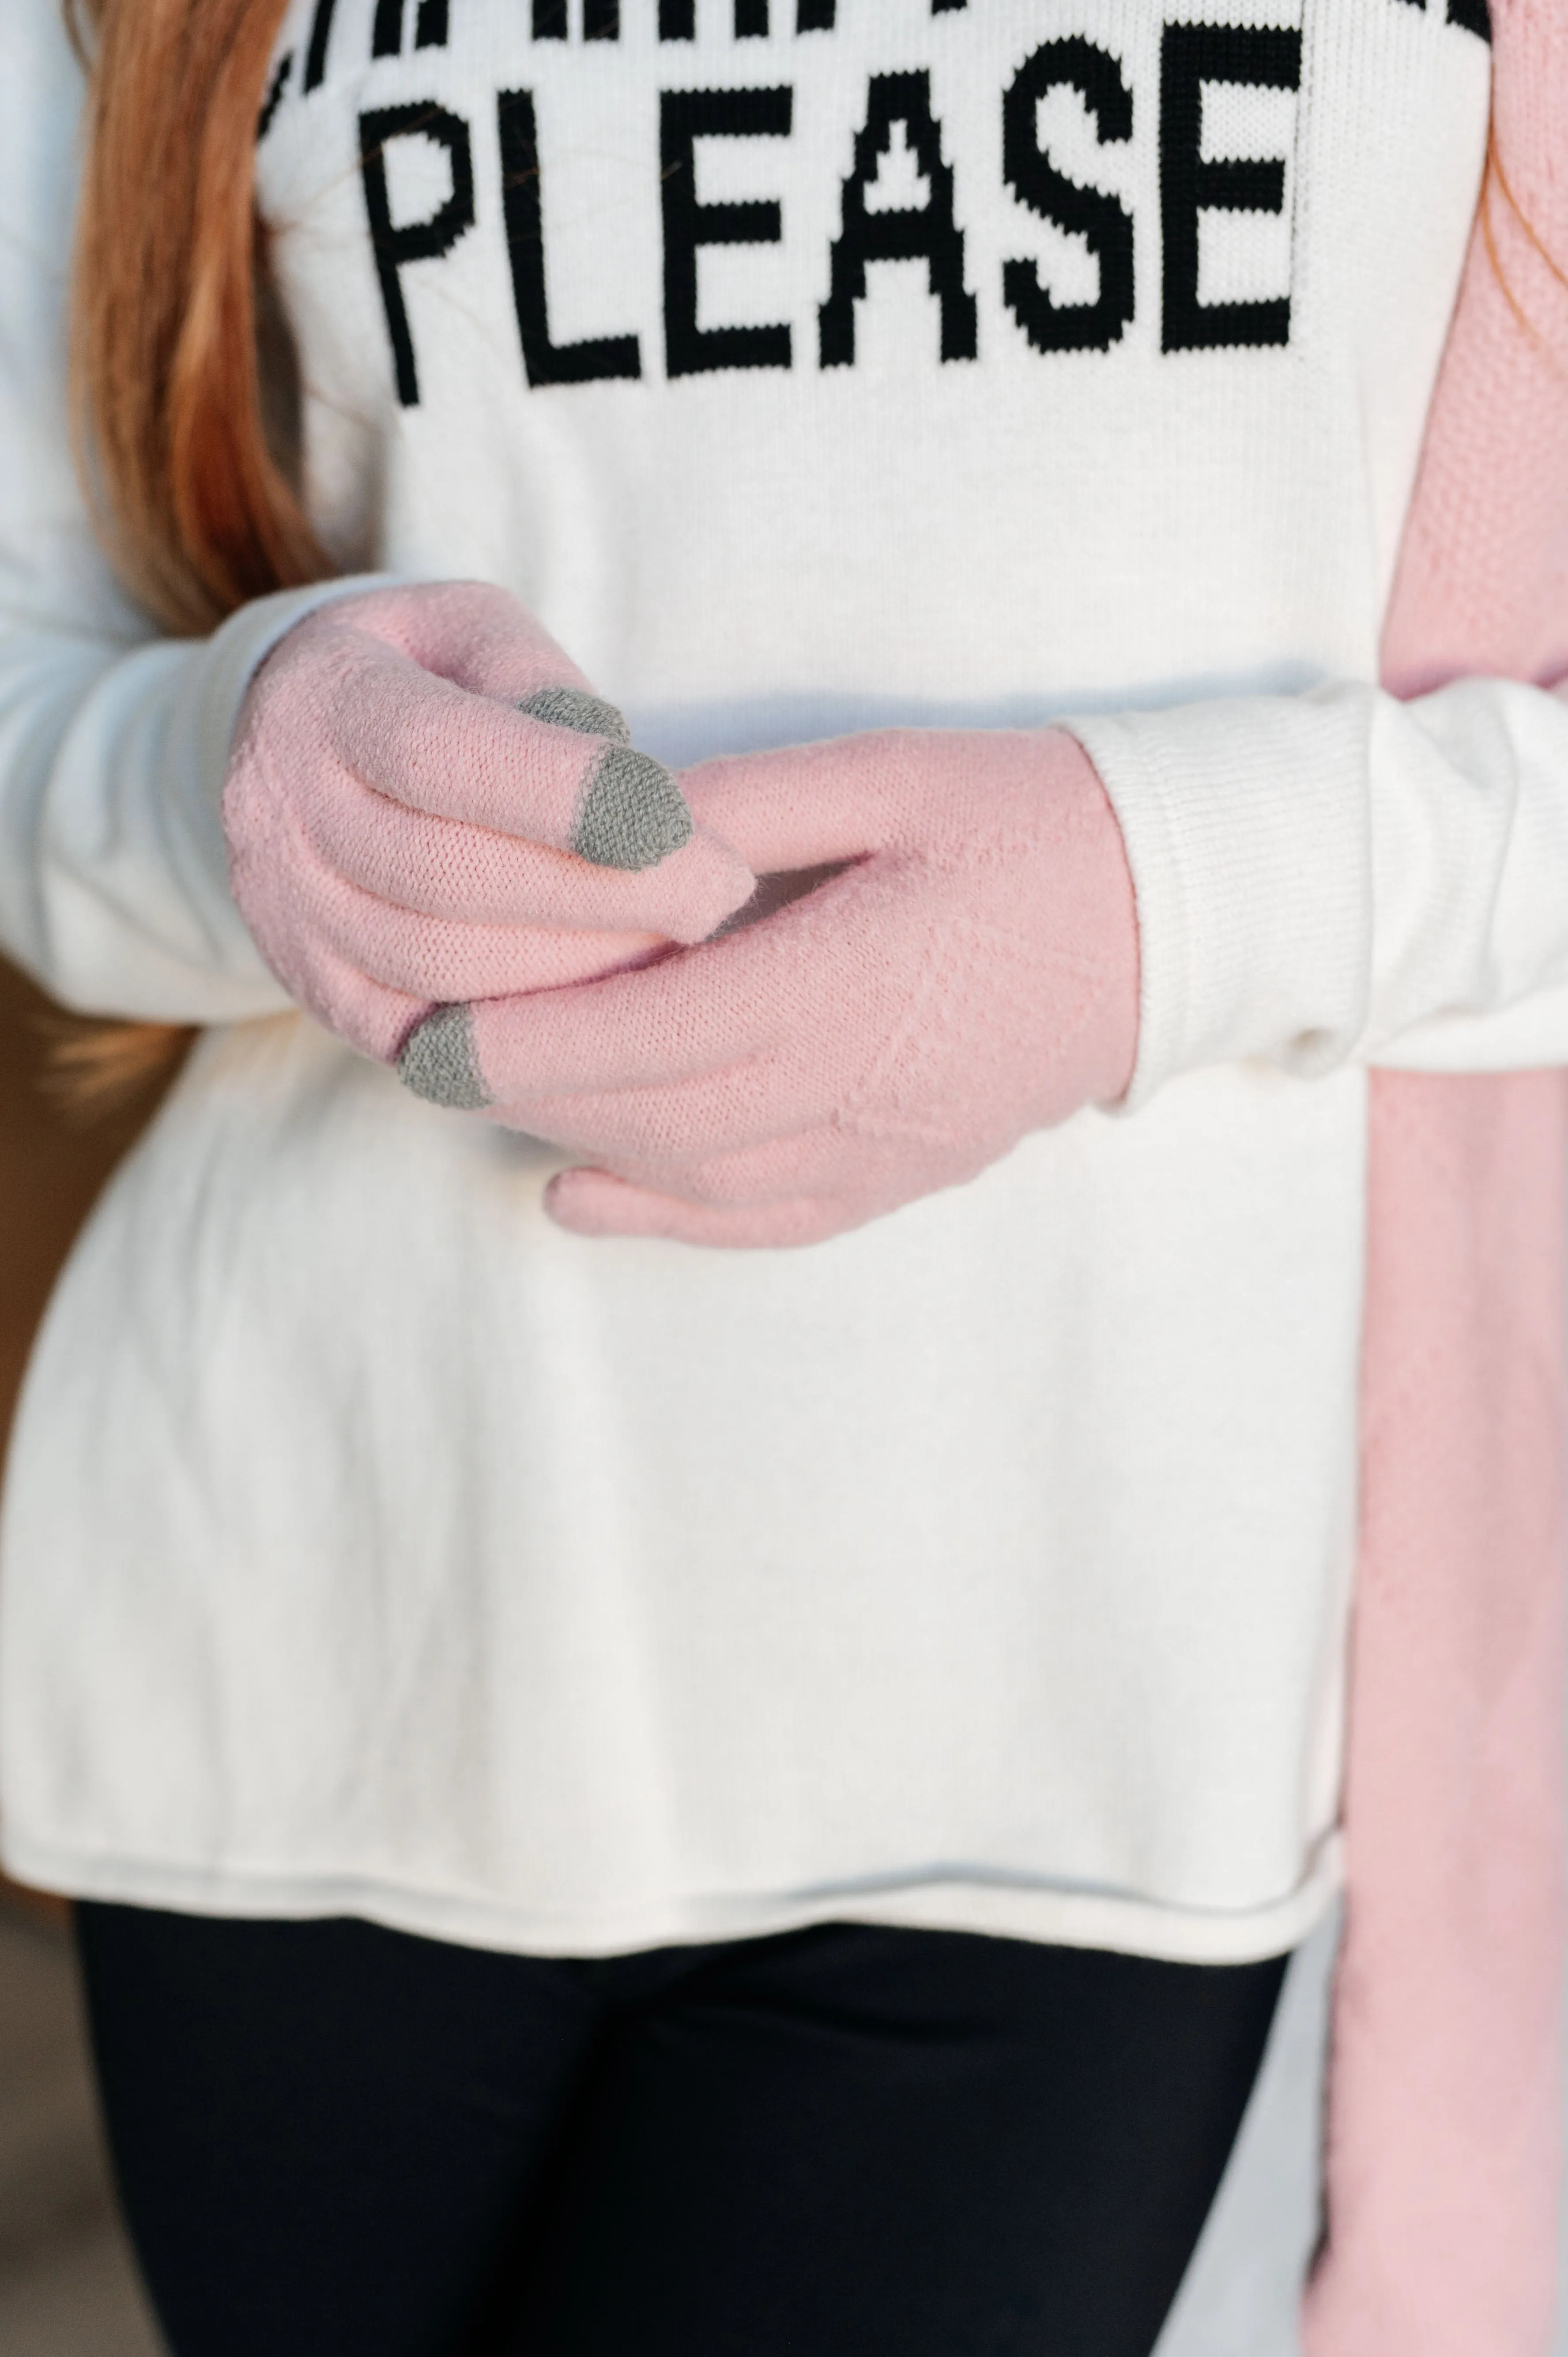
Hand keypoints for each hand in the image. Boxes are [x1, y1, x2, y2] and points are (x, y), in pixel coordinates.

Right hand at [222, 581, 753, 1081]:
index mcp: (323, 696)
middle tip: (720, 896)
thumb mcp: (478, 630)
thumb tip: (626, 791)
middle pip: (451, 875)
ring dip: (577, 969)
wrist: (297, 746)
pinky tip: (614, 1012)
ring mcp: (286, 913)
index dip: (565, 795)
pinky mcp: (317, 992)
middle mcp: (279, 811)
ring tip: (681, 949)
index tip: (683, 825)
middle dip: (603, 894)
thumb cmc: (429, 677)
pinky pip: (425, 1036)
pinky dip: (526, 1030)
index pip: (441, 756)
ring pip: (442, 966)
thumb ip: (543, 687)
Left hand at [414, 726, 1138, 1245]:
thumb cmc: (1032, 823)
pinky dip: (666, 1219)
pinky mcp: (904, 1171)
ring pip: (698, 1174)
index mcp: (845, 978)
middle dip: (530, 1097)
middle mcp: (856, 1085)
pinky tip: (583, 1197)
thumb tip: (616, 826)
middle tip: (428, 1064)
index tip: (432, 1039)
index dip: (528, 1047)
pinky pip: (767, 1219)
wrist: (1175, 917)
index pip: (649, 1036)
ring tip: (497, 1104)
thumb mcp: (886, 775)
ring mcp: (884, 1145)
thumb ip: (743, 806)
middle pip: (654, 1115)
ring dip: (585, 1147)